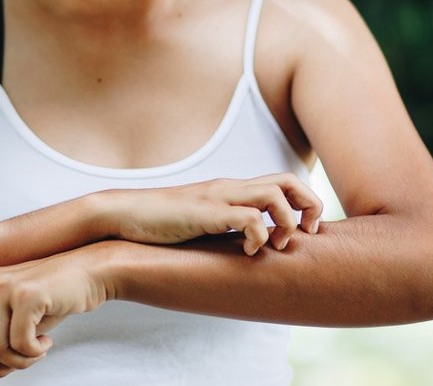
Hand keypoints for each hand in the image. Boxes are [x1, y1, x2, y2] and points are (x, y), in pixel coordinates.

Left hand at [0, 247, 109, 376]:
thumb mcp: (9, 322)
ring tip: (37, 351)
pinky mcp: (27, 295)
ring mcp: (4, 286)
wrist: (88, 274)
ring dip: (19, 362)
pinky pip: (20, 344)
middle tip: (23, 360)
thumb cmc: (47, 300)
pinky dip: (35, 353)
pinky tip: (48, 341)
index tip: (3, 357)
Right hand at [99, 173, 323, 255]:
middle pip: (289, 181)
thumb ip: (225, 228)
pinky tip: (247, 252)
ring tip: (275, 244)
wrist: (122, 214)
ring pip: (274, 194)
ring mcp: (217, 198)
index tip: (305, 231)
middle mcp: (230, 188)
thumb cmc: (160, 223)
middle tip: (305, 235)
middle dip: (309, 206)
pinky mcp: (204, 213)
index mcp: (232, 190)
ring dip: (285, 221)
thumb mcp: (203, 223)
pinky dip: (258, 235)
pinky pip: (247, 217)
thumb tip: (251, 249)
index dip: (306, 203)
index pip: (284, 181)